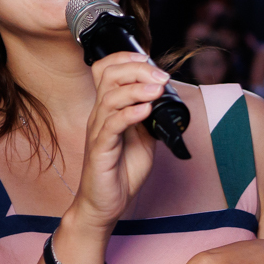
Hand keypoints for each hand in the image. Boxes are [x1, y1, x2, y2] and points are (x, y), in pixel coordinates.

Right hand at [61, 54, 167, 234]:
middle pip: (109, 76)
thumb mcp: (143, 138)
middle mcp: (99, 116)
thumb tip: (165, 99)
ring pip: (111, 98)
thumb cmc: (120, 172)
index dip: (125, 58)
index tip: (147, 58)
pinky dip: (130, 114)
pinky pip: (112, 126)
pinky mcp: (100, 150)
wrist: (104, 204)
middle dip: (137, 69)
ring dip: (137, 90)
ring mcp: (98, 132)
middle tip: (160, 76)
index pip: (106, 70)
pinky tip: (145, 111)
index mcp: (108, 110)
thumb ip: (149, 118)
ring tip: (157, 90)